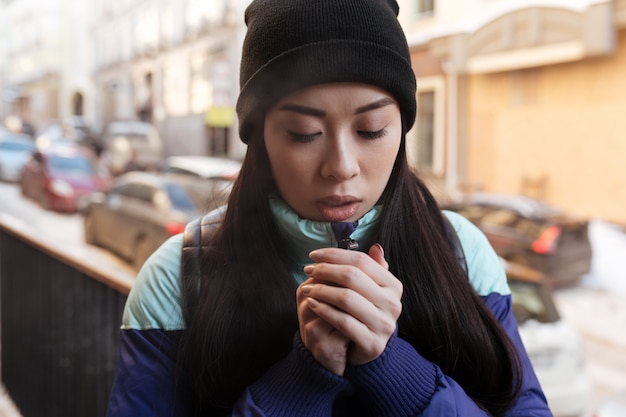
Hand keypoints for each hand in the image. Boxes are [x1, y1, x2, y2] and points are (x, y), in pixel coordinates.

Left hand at [298, 244, 402, 367]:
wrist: (366, 350)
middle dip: (325, 270)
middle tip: (308, 270)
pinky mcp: (372, 343)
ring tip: (307, 288)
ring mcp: (384, 325)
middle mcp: (393, 304)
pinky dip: (324, 310)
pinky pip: (343, 321)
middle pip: (352, 277)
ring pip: (346, 298)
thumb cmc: (363, 313)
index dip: (335, 255)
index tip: (313, 255)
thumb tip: (375, 247)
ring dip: (321, 290)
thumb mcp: (370, 290)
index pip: (362, 261)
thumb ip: (372, 269)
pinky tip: (312, 304)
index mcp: (393, 286)